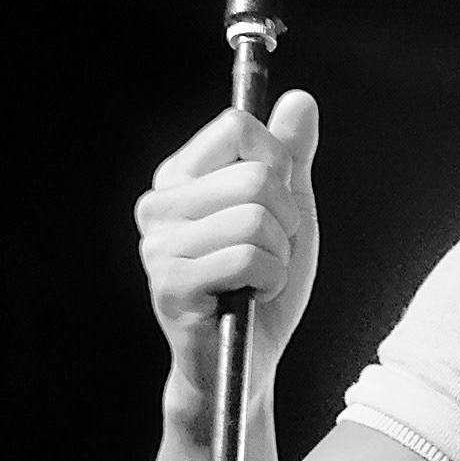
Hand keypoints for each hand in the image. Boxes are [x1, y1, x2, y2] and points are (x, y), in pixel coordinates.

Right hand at [134, 89, 320, 415]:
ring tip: (258, 276)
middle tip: (271, 250)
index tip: (278, 198)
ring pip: (255, 217)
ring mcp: (158, 245)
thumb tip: (301, 100)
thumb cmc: (264, 284)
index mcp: (181, 176)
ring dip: (278, 255)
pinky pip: (247, 259)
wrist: (247, 360)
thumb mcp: (289, 211)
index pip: (237, 126)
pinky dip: (269, 280)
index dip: (278, 160)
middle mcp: (159, 204)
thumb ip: (292, 156)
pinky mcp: (170, 284)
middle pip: (254, 174)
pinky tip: (251, 296)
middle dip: (285, 219)